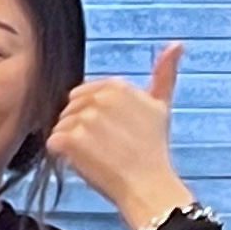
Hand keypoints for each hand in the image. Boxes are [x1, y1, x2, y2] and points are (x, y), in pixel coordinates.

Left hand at [46, 43, 194, 229]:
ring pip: (60, 125)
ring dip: (72, 142)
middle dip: (80, 126)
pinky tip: (86, 161)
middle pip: (69, 109)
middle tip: (105, 146)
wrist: (148, 185)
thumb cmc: (152, 148)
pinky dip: (64, 155)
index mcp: (118, 86)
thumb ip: (164, 73)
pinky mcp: (70, 139)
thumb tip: (177, 44)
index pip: (83, 95)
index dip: (92, 116)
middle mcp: (100, 97)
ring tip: (99, 154)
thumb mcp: (160, 106)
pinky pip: (53, 143)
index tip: (110, 132)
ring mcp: (84, 118)